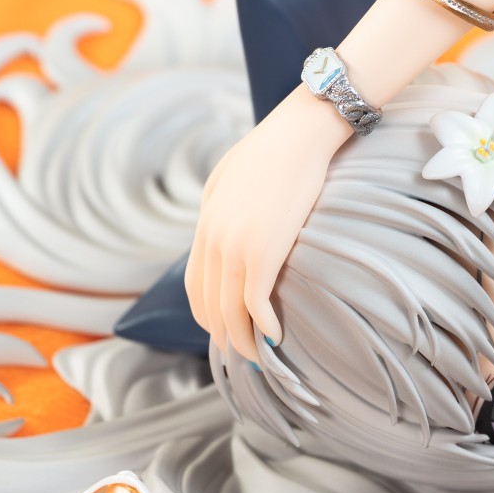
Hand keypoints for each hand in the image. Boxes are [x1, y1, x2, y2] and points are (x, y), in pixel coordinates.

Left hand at [187, 93, 347, 360]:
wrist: (297, 134)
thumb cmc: (273, 152)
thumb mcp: (229, 181)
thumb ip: (220, 211)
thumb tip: (222, 235)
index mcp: (205, 226)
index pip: (196, 287)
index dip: (208, 317)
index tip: (225, 332)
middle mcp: (214, 242)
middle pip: (210, 305)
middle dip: (226, 336)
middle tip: (244, 355)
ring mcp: (237, 248)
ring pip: (231, 311)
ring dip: (245, 341)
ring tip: (261, 357)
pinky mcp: (264, 251)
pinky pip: (257, 303)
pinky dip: (264, 327)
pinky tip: (277, 337)